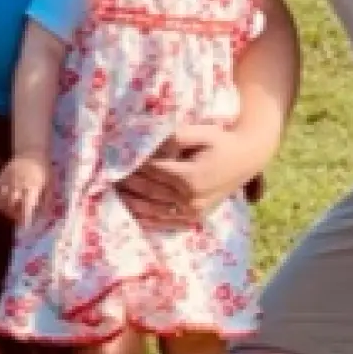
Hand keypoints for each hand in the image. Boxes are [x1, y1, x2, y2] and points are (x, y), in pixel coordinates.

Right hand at [0, 154, 48, 226]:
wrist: (31, 151)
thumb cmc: (43, 170)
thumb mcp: (50, 185)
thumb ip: (46, 201)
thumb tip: (43, 217)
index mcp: (32, 185)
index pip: (26, 205)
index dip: (24, 217)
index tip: (25, 226)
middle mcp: (18, 183)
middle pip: (11, 204)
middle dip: (14, 214)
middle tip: (19, 217)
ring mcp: (6, 179)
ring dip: (4, 209)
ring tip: (10, 210)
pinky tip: (2, 203)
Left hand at [116, 124, 256, 226]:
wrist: (247, 158)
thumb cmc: (221, 140)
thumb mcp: (201, 132)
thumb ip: (174, 138)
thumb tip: (148, 147)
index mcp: (190, 176)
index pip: (151, 171)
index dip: (131, 164)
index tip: (113, 159)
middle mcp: (190, 198)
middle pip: (149, 190)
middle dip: (127, 182)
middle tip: (105, 176)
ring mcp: (193, 211)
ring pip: (154, 208)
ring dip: (131, 201)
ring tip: (112, 192)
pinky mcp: (195, 217)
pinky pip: (166, 221)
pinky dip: (147, 218)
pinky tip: (132, 212)